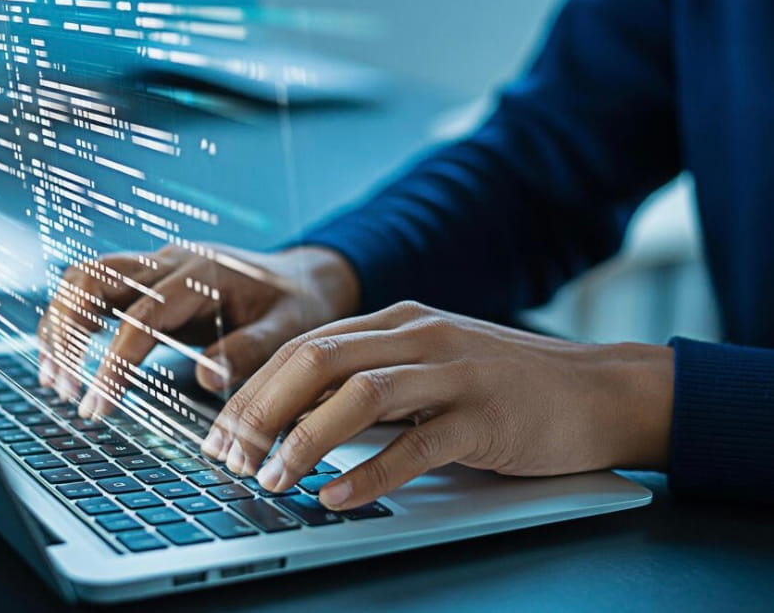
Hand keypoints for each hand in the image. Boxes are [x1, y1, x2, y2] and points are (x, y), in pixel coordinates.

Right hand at [37, 244, 358, 417]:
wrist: (303, 278)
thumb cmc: (296, 307)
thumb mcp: (287, 331)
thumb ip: (249, 351)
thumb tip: (206, 376)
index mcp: (203, 275)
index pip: (139, 317)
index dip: (112, 364)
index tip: (97, 406)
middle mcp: (171, 260)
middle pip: (93, 279)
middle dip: (67, 334)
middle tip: (65, 389)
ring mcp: (156, 262)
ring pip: (85, 276)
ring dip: (61, 323)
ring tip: (56, 378)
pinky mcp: (149, 274)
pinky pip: (96, 284)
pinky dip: (73, 316)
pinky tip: (68, 354)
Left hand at [200, 301, 673, 510]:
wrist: (600, 389)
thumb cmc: (506, 385)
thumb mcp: (430, 369)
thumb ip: (372, 383)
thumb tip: (297, 421)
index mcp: (397, 322)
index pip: (304, 347)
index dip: (254, 391)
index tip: (220, 434)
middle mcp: (418, 335)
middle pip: (317, 360)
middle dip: (262, 411)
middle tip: (230, 458)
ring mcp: (454, 371)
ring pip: (360, 395)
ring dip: (306, 439)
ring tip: (273, 479)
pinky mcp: (486, 414)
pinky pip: (417, 444)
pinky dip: (371, 473)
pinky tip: (337, 497)